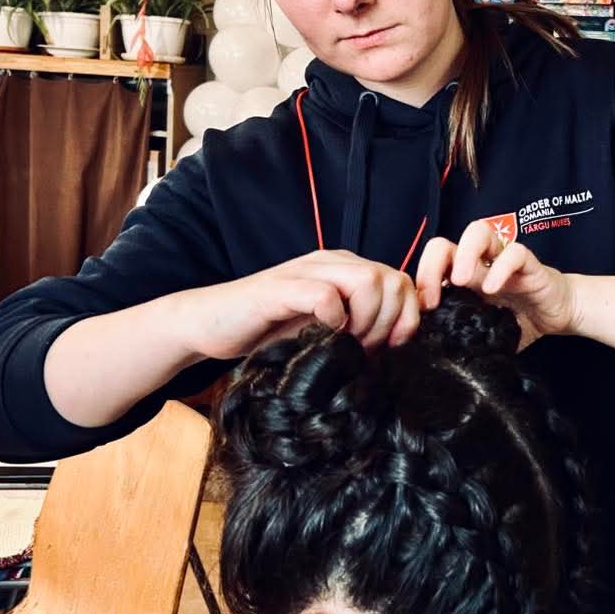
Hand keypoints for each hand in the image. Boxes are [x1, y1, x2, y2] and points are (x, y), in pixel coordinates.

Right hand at [172, 250, 420, 360]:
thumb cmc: (269, 331)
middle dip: (388, 323)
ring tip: (346, 344)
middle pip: (393, 281)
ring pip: (367, 281)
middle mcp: (331, 263)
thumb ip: (360, 327)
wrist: (209, 324)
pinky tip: (321, 336)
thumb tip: (400, 348)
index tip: (389, 348)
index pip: (403, 283)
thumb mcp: (326, 329)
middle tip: (364, 350)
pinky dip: (333, 319)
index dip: (406, 318)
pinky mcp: (279, 289)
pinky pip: (325, 295)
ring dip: (365, 321)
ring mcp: (304, 272)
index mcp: (346, 270)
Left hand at [416, 221, 574, 349]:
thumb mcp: (485, 332)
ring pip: (478, 232)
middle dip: (431, 265)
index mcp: (465, 279)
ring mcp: (503, 260)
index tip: (423, 310)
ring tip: (461, 281)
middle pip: (445, 244)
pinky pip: (514, 253)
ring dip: (464, 254)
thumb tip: (434, 356)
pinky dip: (500, 268)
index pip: (432, 267)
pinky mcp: (529, 264)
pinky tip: (493, 289)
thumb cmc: (520, 320)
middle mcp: (480, 264)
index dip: (421, 282)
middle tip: (433, 298)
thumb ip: (463, 335)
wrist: (560, 313)